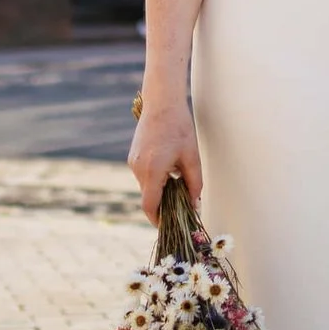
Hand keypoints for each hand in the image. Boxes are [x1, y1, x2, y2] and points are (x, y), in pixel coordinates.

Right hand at [126, 94, 202, 223]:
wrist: (162, 103)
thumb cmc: (180, 128)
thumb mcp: (192, 157)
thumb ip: (194, 184)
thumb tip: (195, 205)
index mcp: (152, 171)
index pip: (150, 206)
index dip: (158, 220)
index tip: (168, 226)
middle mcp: (138, 169)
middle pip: (149, 197)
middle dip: (164, 204)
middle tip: (182, 204)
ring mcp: (133, 162)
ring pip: (146, 186)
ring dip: (160, 189)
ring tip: (178, 179)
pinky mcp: (133, 156)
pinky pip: (144, 175)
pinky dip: (155, 178)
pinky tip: (169, 166)